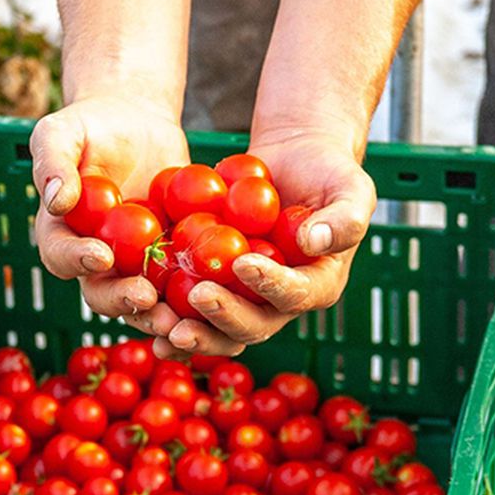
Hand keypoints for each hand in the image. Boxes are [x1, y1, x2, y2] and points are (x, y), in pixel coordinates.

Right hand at [31, 94, 188, 327]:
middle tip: (146, 296)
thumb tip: (57, 200)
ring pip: (143, 301)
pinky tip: (218, 292)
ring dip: (159, 313)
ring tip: (179, 316)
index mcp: (62, 234)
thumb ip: (53, 161)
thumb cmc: (90, 126)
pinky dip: (196, 293)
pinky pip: (182, 283)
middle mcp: (95, 261)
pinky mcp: (170, 261)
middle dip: (123, 299)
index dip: (77, 260)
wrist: (136, 125)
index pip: (61, 255)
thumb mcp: (62, 131)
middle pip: (102, 292)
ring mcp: (135, 266)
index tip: (102, 255)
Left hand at [154, 127, 376, 359]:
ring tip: (164, 328)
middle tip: (195, 302)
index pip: (295, 295)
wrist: (293, 162)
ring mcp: (245, 299)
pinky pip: (191, 309)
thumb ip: (344, 218)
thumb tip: (314, 242)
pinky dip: (169, 316)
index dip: (270, 286)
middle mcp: (279, 304)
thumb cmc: (328, 171)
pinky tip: (142, 313)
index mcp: (317, 286)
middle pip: (253, 325)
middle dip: (223, 318)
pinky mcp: (216, 287)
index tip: (243, 263)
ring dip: (193, 333)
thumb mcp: (351, 188)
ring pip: (219, 329)